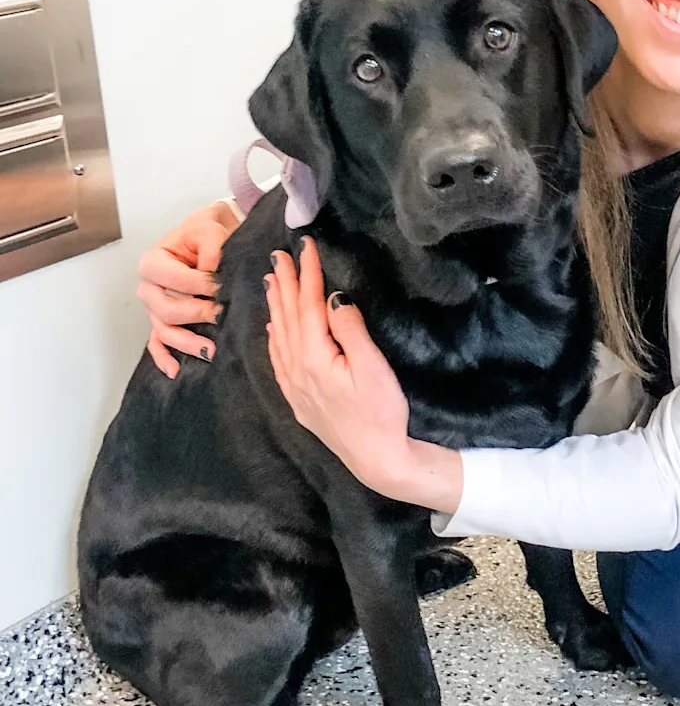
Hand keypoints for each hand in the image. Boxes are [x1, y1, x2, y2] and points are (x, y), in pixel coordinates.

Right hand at [139, 201, 241, 376]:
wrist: (203, 238)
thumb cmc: (203, 235)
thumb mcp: (210, 232)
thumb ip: (212, 251)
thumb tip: (215, 279)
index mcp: (153, 262)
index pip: (175, 279)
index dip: (200, 285)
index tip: (223, 288)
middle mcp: (148, 287)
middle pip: (167, 310)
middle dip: (197, 314)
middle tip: (222, 315)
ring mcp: (153, 307)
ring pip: (165, 330)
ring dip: (187, 343)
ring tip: (211, 350)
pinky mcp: (161, 320)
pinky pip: (157, 343)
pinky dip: (163, 357)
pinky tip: (175, 370)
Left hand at [264, 239, 462, 512]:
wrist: (376, 459)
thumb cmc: (381, 412)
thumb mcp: (372, 367)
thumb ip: (349, 329)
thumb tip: (334, 297)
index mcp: (314, 356)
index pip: (308, 305)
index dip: (308, 273)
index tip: (306, 246)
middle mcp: (296, 368)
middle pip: (288, 316)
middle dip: (286, 283)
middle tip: (280, 255)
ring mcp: (294, 385)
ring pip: (279, 335)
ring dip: (276, 305)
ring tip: (273, 281)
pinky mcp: (299, 398)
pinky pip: (278, 357)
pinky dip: (274, 335)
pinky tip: (273, 326)